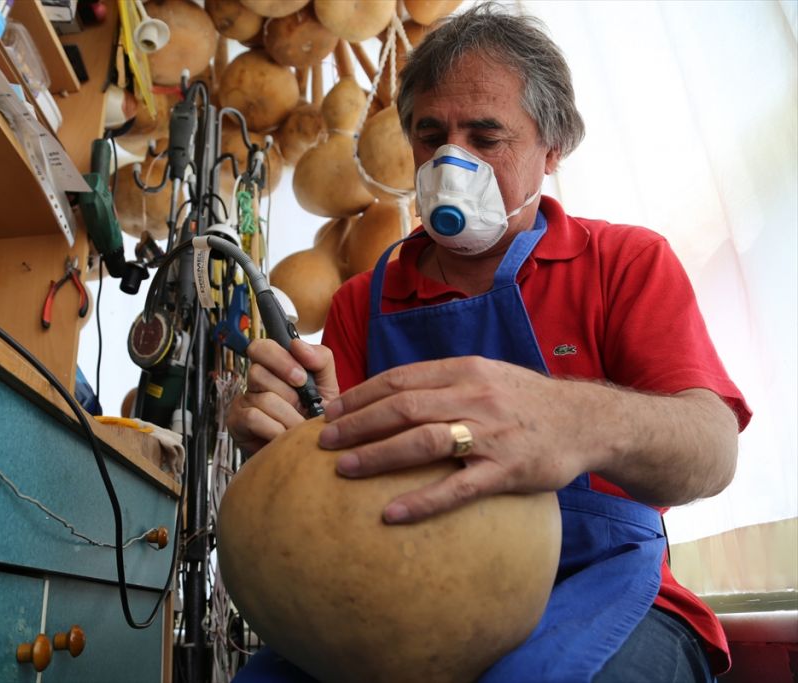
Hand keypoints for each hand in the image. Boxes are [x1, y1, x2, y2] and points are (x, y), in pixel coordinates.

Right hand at [227, 338, 338, 454]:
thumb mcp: (327, 386)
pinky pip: (254, 418)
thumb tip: (298, 345)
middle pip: (259, 372)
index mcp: (275, 368)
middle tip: (303, 407)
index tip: (301, 378)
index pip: (261, 347)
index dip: (280, 359)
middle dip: (288, 393)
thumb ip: (321, 360)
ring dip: (287, 416)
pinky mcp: (236, 422)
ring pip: (262, 398)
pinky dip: (274, 429)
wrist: (310, 454)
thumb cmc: (316, 419)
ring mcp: (243, 401)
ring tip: (298, 428)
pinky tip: (283, 436)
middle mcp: (255, 381)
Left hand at [318, 356, 601, 522]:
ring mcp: (490, 434)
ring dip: (377, 455)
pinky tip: (392, 514)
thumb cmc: (526, 401)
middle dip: (357, 424)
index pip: (400, 379)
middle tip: (324, 441)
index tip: (331, 410)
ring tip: (344, 469)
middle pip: (402, 407)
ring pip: (422, 441)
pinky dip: (421, 501)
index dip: (360, 395)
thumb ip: (443, 382)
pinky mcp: (506, 470)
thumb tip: (391, 395)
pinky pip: (457, 488)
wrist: (587, 421)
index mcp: (464, 371)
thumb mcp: (486, 376)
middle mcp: (474, 397)